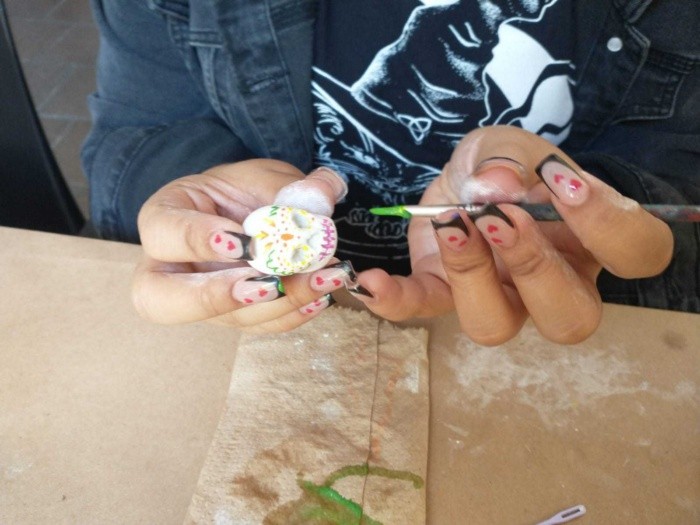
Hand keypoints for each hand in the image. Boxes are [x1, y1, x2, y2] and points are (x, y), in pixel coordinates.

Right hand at [132, 160, 348, 332]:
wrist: (255, 211)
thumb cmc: (245, 191)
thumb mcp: (265, 176)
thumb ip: (290, 187)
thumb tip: (323, 193)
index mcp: (164, 219)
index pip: (163, 233)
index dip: (198, 240)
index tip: (242, 242)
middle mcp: (172, 269)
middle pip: (160, 301)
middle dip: (217, 297)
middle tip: (268, 284)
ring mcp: (203, 301)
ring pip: (227, 318)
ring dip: (280, 303)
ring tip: (321, 280)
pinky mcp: (237, 317)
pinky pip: (262, 326)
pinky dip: (295, 313)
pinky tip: (322, 295)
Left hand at [350, 126, 672, 344]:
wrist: (470, 172)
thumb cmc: (508, 163)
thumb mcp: (512, 144)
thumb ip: (509, 160)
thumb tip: (496, 186)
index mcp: (591, 241)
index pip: (636, 253)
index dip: (611, 228)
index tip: (566, 187)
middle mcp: (553, 283)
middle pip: (569, 316)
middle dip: (534, 268)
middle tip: (499, 218)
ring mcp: (497, 296)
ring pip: (496, 325)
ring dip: (472, 277)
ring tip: (451, 225)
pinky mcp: (442, 291)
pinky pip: (422, 308)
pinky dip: (395, 300)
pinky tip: (371, 281)